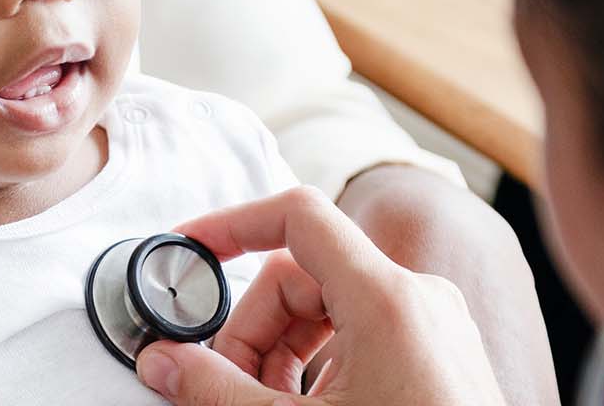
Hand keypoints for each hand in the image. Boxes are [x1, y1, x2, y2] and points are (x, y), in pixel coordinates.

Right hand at [135, 188, 506, 405]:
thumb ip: (219, 391)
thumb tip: (164, 362)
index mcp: (389, 298)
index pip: (297, 215)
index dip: (232, 225)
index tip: (189, 248)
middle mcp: (419, 298)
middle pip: (302, 275)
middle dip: (252, 329)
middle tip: (224, 386)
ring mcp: (435, 325)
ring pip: (329, 308)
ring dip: (281, 352)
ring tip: (263, 405)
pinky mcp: (439, 355)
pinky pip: (362, 335)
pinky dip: (319, 365)